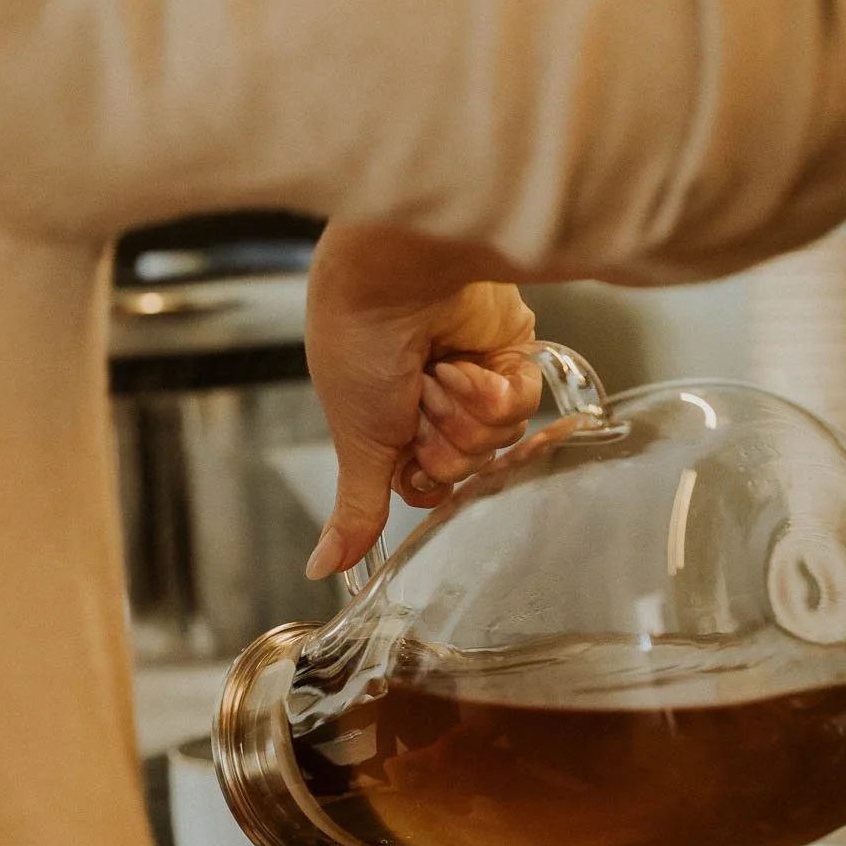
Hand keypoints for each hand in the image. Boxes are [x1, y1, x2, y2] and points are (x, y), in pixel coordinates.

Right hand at [303, 222, 542, 577]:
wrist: (395, 275)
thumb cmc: (360, 347)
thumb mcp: (357, 443)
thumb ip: (356, 511)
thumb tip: (321, 569)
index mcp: (393, 425)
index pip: (427, 486)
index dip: (424, 474)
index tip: (405, 446)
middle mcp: (436, 405)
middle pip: (464, 467)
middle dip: (442, 436)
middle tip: (419, 397)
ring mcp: (477, 380)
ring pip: (497, 440)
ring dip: (466, 409)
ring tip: (441, 371)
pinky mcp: (513, 353)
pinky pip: (524, 404)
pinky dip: (496, 388)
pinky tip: (471, 364)